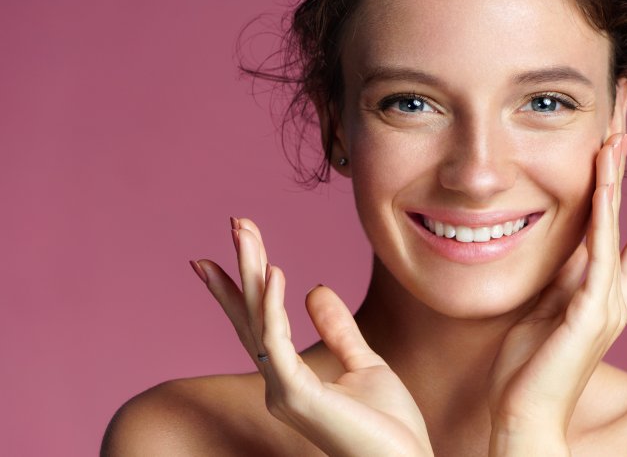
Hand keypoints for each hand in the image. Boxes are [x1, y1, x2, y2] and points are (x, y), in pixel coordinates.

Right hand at [190, 218, 432, 456]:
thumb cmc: (389, 427)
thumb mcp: (365, 364)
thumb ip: (338, 330)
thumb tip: (313, 288)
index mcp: (292, 377)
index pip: (258, 324)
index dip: (237, 290)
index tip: (215, 255)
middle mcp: (279, 383)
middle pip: (251, 314)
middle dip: (241, 266)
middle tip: (235, 222)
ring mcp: (283, 391)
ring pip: (258, 320)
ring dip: (251, 271)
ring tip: (244, 229)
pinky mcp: (295, 396)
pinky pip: (277, 343)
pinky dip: (271, 306)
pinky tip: (273, 271)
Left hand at [486, 133, 626, 452]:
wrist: (524, 415)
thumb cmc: (527, 367)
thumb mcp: (546, 305)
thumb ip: (562, 273)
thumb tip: (564, 235)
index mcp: (610, 293)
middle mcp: (620, 294)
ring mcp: (610, 303)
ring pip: (625, 227)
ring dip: (620, 179)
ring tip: (619, 135)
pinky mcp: (592, 312)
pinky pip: (601, 253)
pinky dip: (604, 216)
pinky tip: (602, 183)